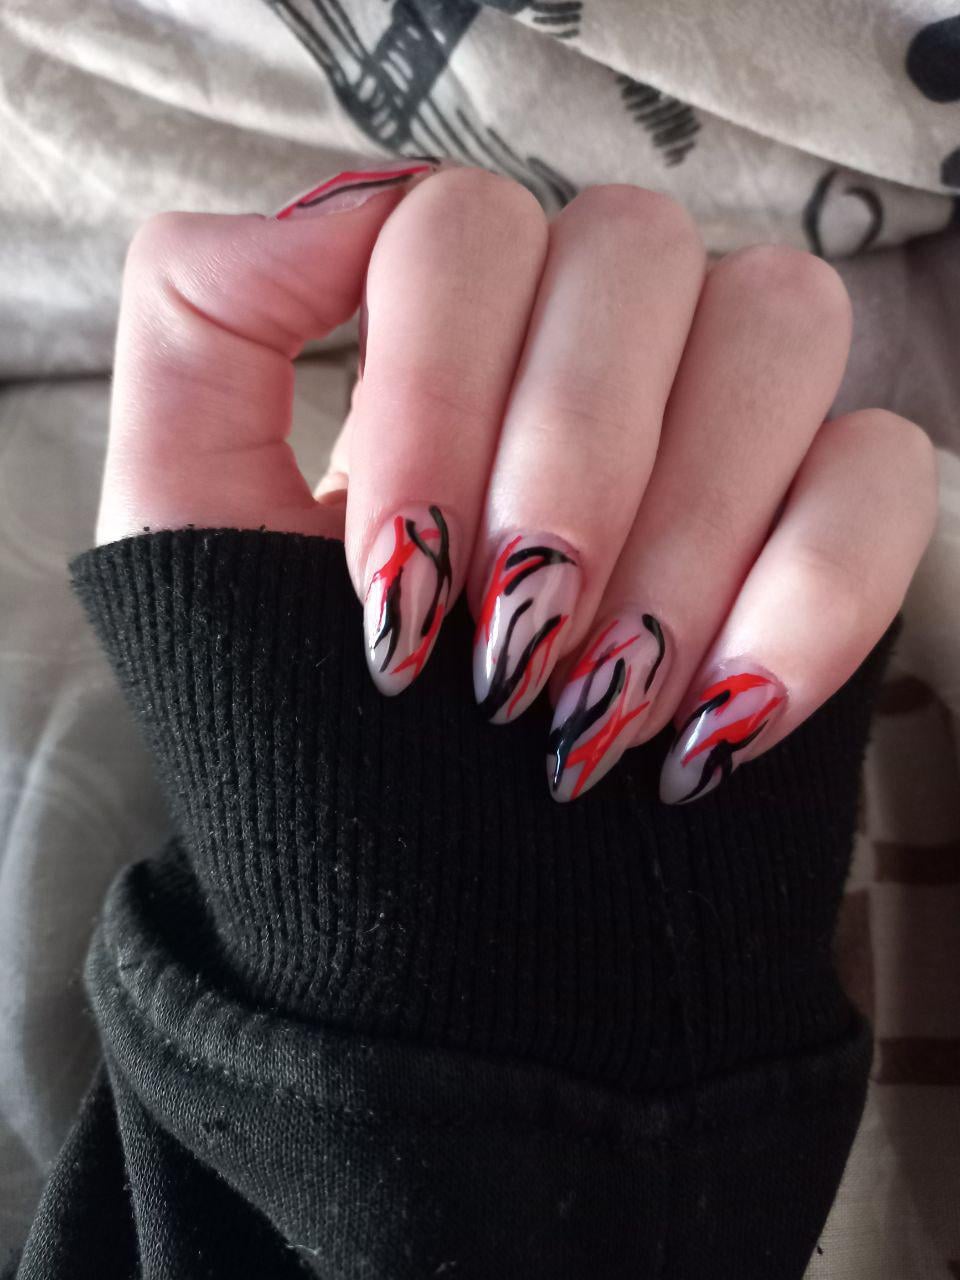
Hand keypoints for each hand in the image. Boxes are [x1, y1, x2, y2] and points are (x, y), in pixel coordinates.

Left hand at [97, 163, 936, 802]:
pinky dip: (808, 596)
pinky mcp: (823, 531)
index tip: (399, 592)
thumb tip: (332, 207)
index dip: (434, 393)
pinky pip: (884, 472)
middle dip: (564, 463)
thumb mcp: (188, 531)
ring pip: (780, 323)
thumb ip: (202, 328)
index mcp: (446, 337)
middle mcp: (595, 349)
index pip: (468, 227)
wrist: (438, 915)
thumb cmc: (306, 724)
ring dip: (683, 534)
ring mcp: (722, 427)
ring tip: (596, 707)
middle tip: (502, 654)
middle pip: (636, 247)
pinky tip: (711, 723)